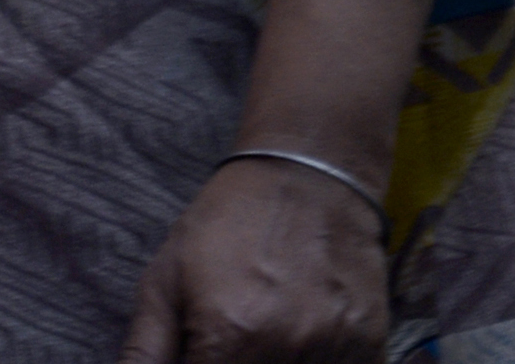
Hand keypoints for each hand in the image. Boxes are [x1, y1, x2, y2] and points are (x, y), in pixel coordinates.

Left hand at [120, 161, 388, 363]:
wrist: (311, 169)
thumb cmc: (228, 222)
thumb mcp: (165, 281)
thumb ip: (145, 354)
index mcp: (230, 337)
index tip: (204, 354)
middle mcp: (286, 348)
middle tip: (235, 342)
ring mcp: (335, 345)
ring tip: (266, 333)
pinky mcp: (370, 339)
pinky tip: (303, 341)